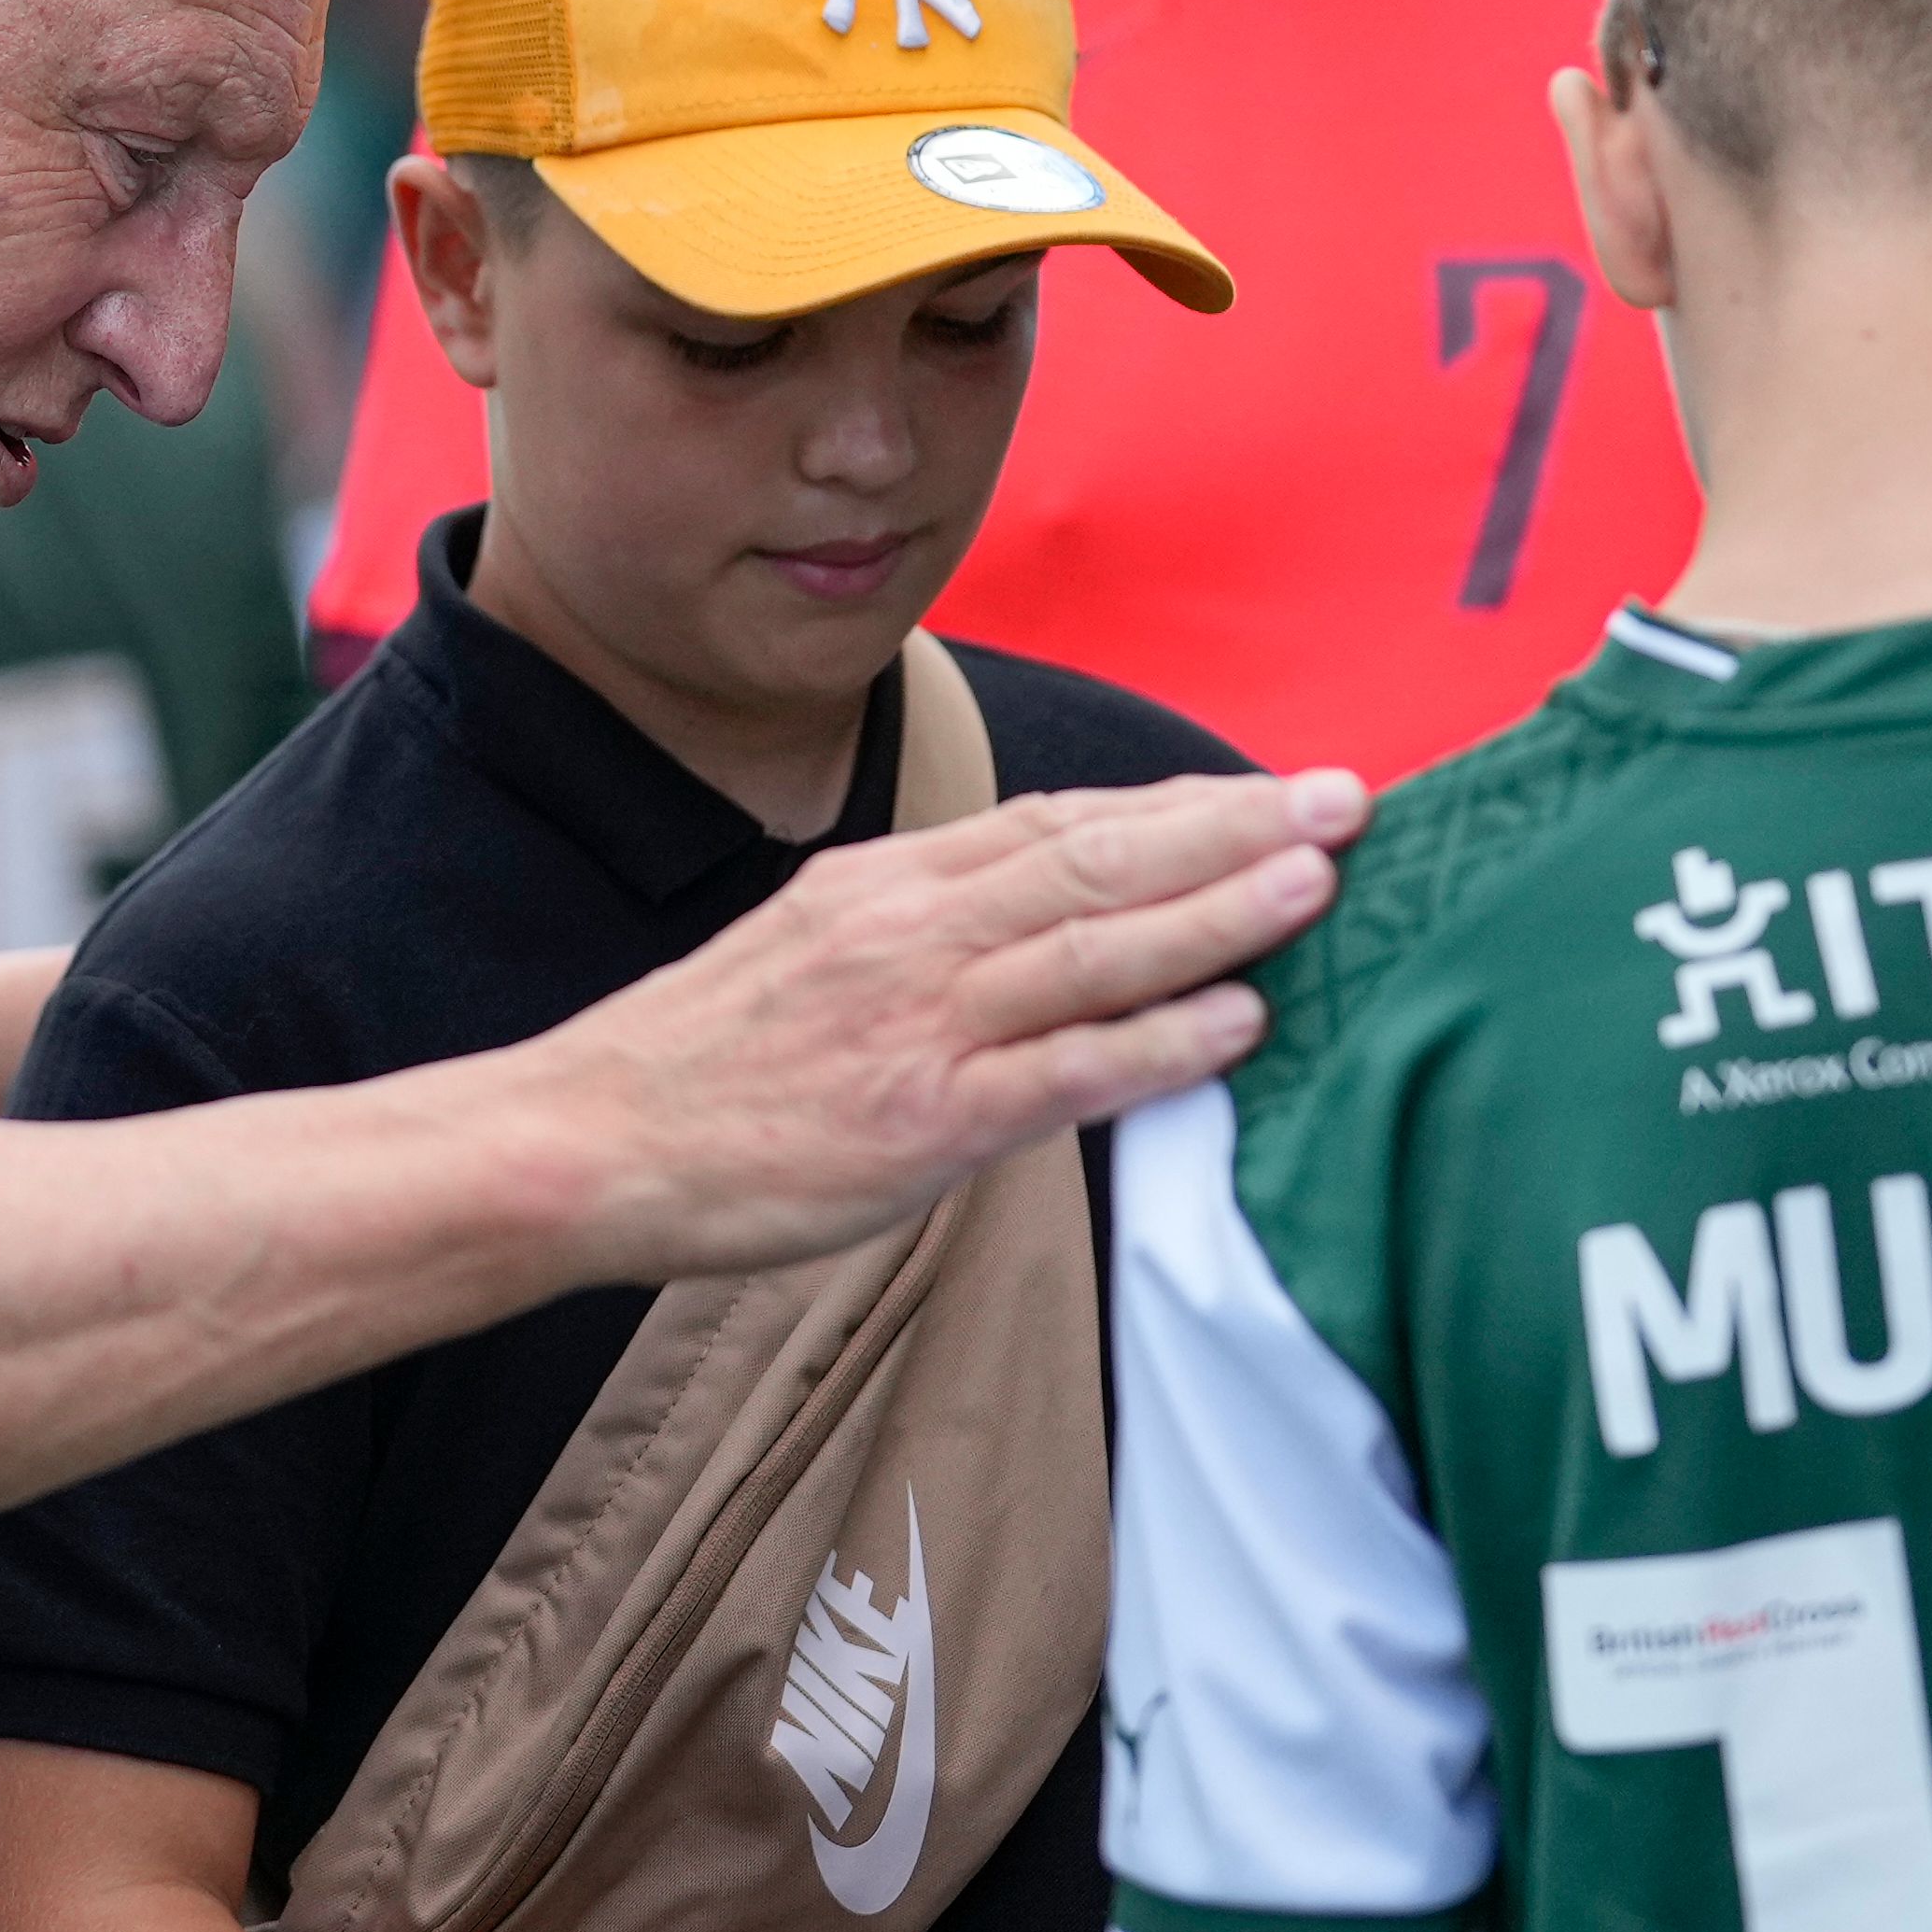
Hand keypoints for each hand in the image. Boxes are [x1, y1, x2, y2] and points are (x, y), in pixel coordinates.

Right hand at [541, 769, 1365, 1283]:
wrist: (582, 1140)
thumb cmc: (701, 1065)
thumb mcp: (808, 948)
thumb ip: (921, 929)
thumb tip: (1030, 921)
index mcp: (888, 885)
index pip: (1059, 824)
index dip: (1177, 807)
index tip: (1272, 790)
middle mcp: (913, 931)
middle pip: (1099, 858)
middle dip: (1235, 827)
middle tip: (1349, 799)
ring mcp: (919, 1021)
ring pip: (1096, 946)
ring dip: (1220, 909)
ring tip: (1321, 879)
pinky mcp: (919, 1118)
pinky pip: (1063, 1071)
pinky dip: (1158, 1042)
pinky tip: (1239, 1021)